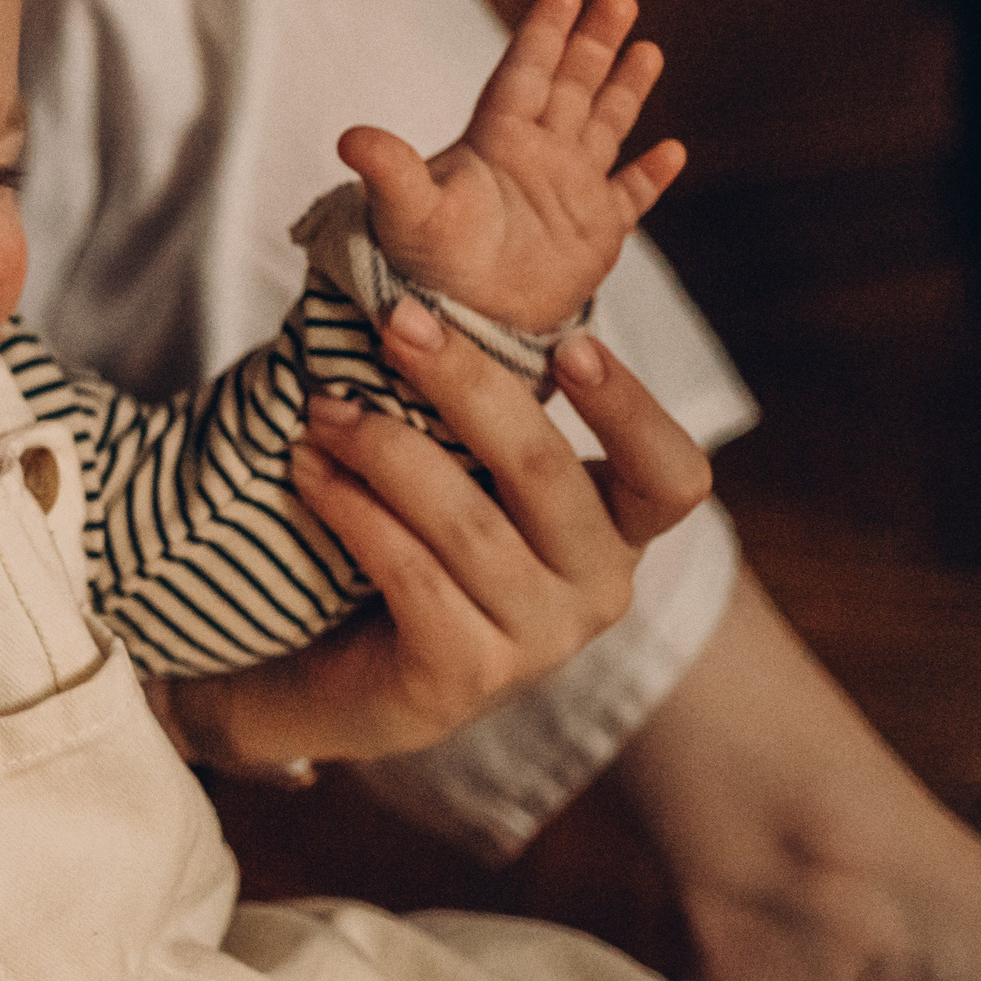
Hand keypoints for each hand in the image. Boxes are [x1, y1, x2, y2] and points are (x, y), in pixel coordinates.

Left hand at [169, 300, 711, 764]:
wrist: (338, 672)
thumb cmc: (415, 544)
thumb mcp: (465, 475)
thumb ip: (480, 415)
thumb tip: (428, 302)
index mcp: (615, 530)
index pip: (672, 476)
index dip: (632, 410)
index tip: (571, 344)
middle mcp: (597, 589)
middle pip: (547, 471)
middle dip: (465, 384)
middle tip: (396, 322)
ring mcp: (536, 643)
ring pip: (467, 522)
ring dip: (384, 448)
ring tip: (323, 408)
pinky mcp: (463, 677)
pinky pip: (410, 573)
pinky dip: (353, 510)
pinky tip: (309, 471)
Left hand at [341, 0, 681, 332]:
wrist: (458, 327)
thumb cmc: (425, 270)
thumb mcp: (407, 214)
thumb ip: (389, 171)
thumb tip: (349, 137)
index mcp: (495, 142)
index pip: (523, 74)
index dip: (543, 33)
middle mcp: (534, 158)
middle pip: (569, 86)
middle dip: (593, 43)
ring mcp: (567, 193)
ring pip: (603, 127)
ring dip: (625, 89)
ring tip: (647, 47)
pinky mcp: (594, 235)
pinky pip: (630, 196)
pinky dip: (650, 175)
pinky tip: (673, 150)